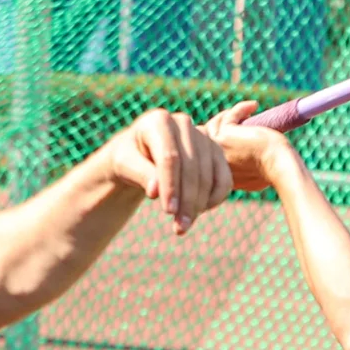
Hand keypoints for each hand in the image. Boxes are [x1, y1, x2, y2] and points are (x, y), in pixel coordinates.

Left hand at [102, 109, 232, 233]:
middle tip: (180, 228)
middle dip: (187, 200)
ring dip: (200, 204)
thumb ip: (140, 174)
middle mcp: (183, 123)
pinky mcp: (216, 151)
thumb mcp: (125, 165)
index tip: (168, 212)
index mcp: (158, 121)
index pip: (169, 157)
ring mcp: (203, 135)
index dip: (170, 186)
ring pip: (209, 174)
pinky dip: (215, 198)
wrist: (141, 155)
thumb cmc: (130, 159)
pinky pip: (224, 178)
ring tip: (185, 225)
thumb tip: (155, 191)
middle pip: (191, 167)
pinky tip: (200, 212)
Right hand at [204, 100, 295, 193]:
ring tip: (248, 114)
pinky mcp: (224, 136)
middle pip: (207, 138)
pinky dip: (240, 108)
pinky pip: (228, 117)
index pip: (211, 152)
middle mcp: (214, 163)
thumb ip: (246, 170)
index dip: (219, 138)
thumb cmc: (274, 170)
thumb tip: (247, 156)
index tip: (237, 129)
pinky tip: (254, 106)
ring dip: (229, 116)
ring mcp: (217, 149)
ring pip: (213, 126)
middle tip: (239, 119)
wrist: (279, 167)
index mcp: (220, 176)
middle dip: (220, 125)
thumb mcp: (256, 174)